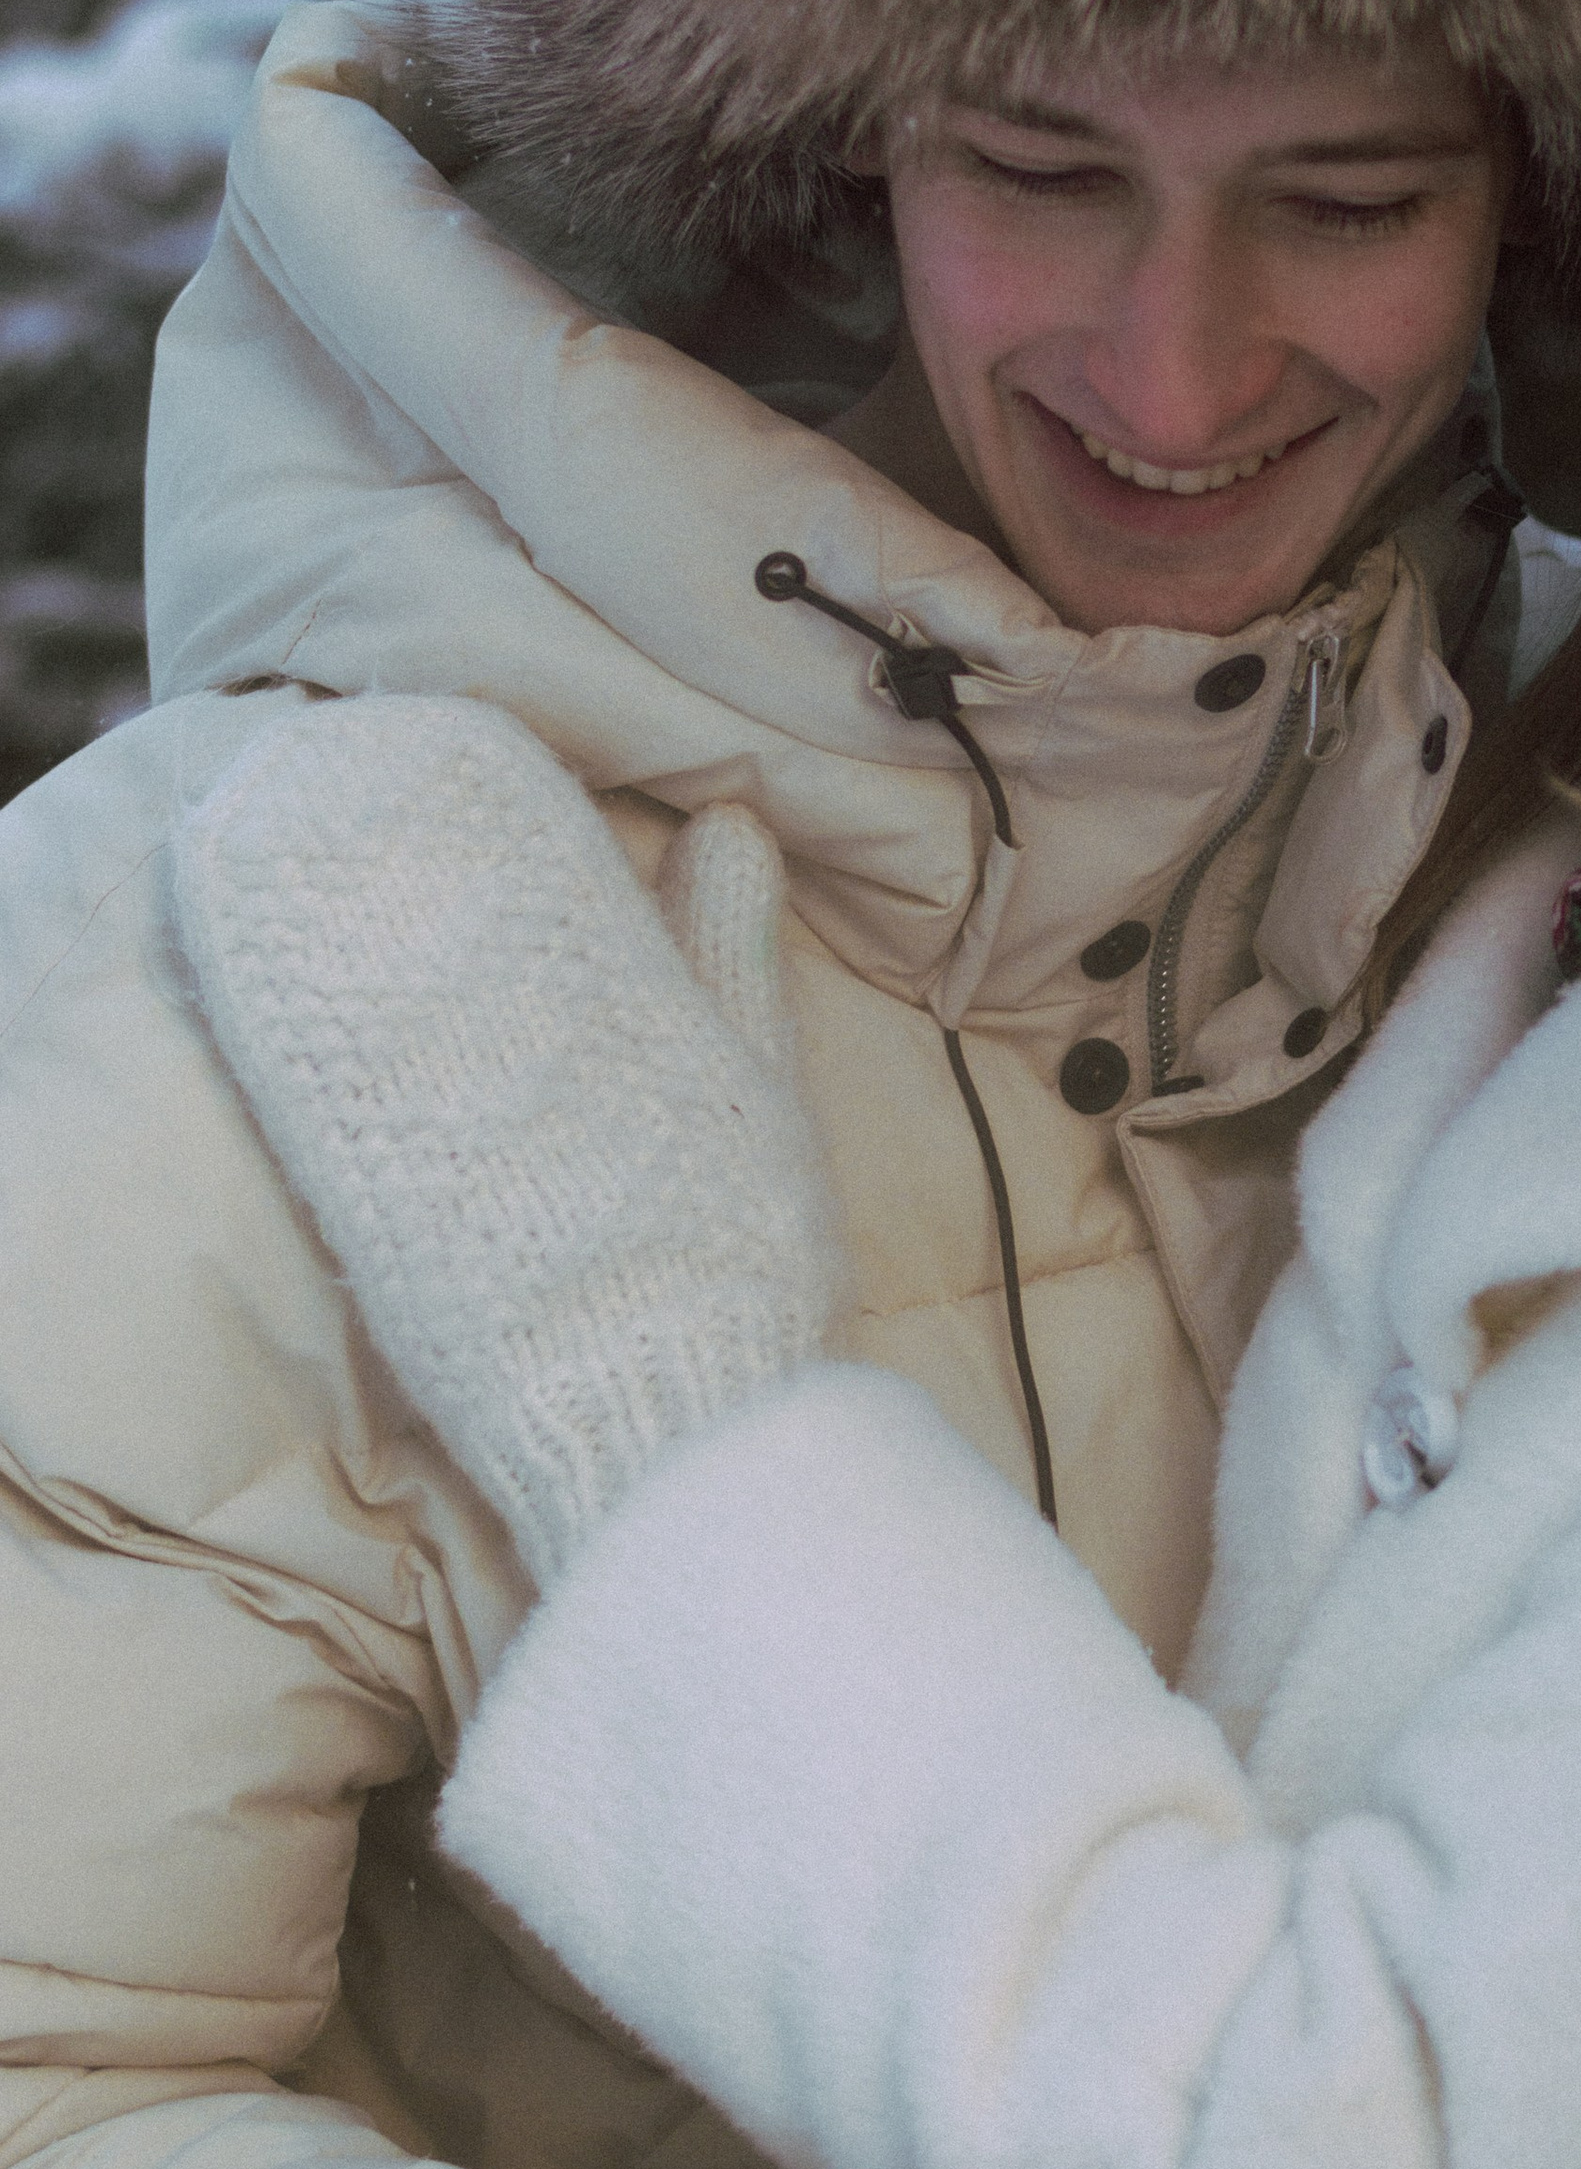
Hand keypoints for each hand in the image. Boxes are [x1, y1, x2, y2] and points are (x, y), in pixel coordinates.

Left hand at [174, 695, 841, 1580]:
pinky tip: (233, 943)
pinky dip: (264, 996)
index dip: (482, 803)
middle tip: (327, 759)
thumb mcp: (758, 1090)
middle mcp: (503, 1058)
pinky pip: (299, 1071)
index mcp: (614, 1013)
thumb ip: (727, 952)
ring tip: (255, 816)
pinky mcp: (360, 1204)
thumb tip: (724, 820)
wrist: (664, 1425)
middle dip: (369, 840)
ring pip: (346, 979)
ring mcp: (423, 1130)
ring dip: (299, 900)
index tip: (442, 743)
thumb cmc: (736, 1269)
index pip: (533, 874)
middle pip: (419, 916)